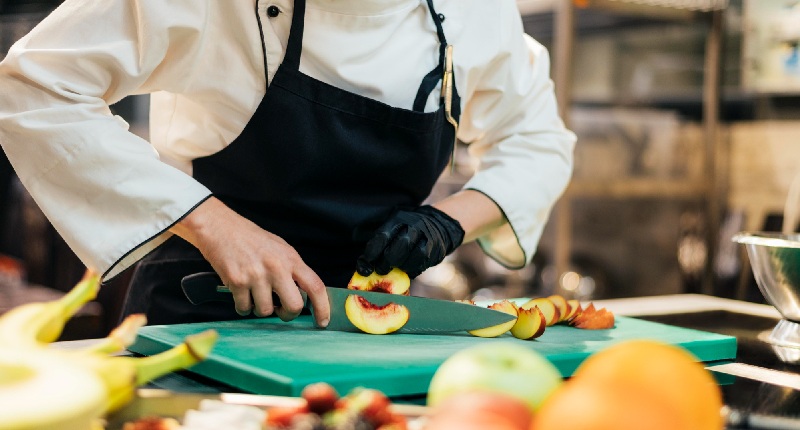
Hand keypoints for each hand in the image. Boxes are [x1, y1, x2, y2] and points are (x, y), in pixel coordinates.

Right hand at [171, 198, 329, 326]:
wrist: (220, 227)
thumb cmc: (251, 239)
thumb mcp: (279, 248)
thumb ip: (292, 270)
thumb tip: (305, 295)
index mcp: (291, 258)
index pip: (316, 286)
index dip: (323, 307)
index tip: (323, 321)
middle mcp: (276, 267)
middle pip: (294, 306)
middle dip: (288, 314)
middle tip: (281, 310)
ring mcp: (256, 275)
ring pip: (266, 311)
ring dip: (260, 309)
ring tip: (255, 294)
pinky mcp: (237, 281)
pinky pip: (244, 308)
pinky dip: (243, 307)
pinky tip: (241, 294)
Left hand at [356, 205, 464, 278]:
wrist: (436, 225)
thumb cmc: (406, 232)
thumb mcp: (392, 231)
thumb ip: (378, 245)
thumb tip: (363, 267)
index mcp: (397, 219)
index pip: (383, 235)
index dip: (373, 251)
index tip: (367, 263)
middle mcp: (413, 225)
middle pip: (399, 245)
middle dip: (387, 261)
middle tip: (381, 270)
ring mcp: (425, 236)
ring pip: (412, 255)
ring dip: (400, 266)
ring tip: (395, 269)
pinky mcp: (434, 247)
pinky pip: (421, 261)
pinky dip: (412, 269)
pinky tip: (407, 270)